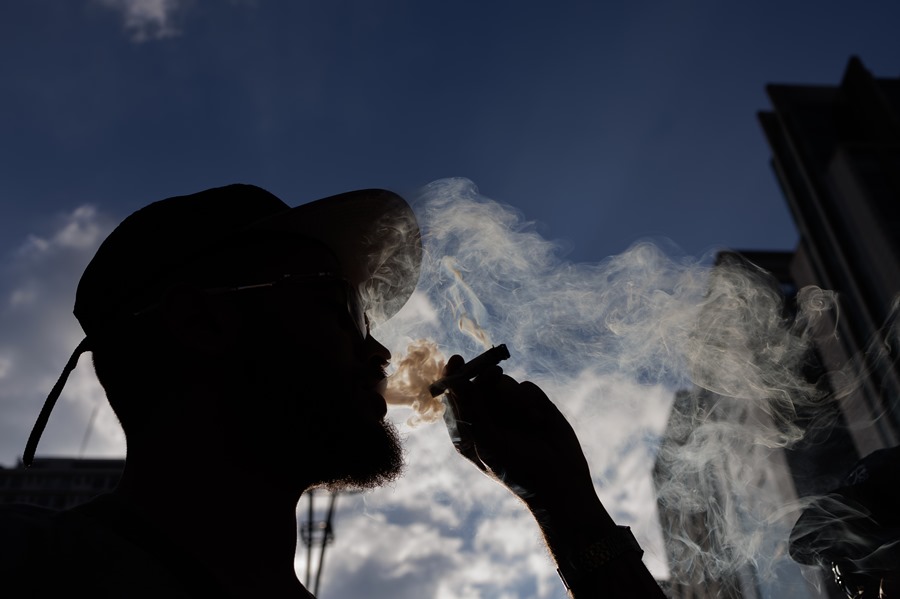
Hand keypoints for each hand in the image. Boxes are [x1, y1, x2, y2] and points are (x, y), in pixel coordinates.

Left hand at [442, 356, 665, 597]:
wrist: (559, 482)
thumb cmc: (517, 470)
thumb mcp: (489, 444)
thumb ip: (473, 412)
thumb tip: (459, 382)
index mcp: (467, 427)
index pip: (453, 395)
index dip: (453, 375)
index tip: (457, 361)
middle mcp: (485, 414)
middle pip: (476, 382)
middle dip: (485, 378)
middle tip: (493, 373)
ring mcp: (508, 407)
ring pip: (502, 382)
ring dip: (513, 398)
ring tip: (528, 422)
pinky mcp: (531, 403)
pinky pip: (526, 387)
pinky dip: (530, 402)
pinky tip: (539, 423)